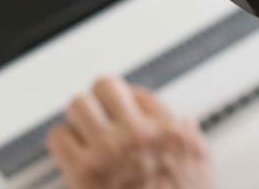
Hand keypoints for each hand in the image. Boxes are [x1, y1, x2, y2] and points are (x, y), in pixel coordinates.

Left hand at [47, 76, 212, 188]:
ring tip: (81, 129)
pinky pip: (58, 137)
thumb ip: (187, 140)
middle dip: (99, 101)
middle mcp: (139, 135)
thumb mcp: (200, 168)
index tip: (122, 108)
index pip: (139, 93)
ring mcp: (109, 151)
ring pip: (78, 105)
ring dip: (78, 118)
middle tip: (98, 112)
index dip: (128, 101)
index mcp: (170, 133)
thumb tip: (179, 124)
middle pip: (106, 87)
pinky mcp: (83, 171)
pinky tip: (70, 153)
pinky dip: (61, 143)